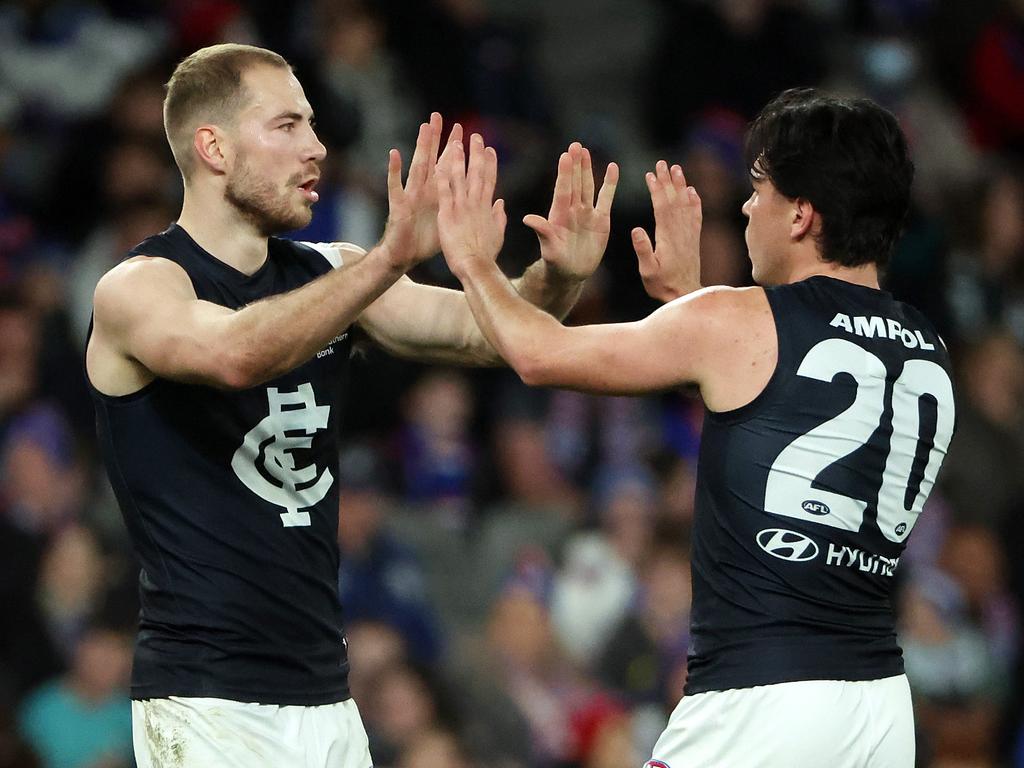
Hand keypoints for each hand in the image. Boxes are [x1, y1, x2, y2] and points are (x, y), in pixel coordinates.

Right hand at [380, 113, 461, 269]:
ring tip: (424, 127)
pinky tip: (394, 154)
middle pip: (431, 159)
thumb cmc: (426, 241)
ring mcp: (411, 195)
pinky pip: (396, 185)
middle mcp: (424, 190)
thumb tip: (482, 202)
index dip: (457, 150)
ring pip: (417, 166)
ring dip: (420, 147)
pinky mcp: (399, 205)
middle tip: (438, 116)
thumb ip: (462, 208)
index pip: (448, 167)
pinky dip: (394, 170)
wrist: (405, 256)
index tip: (467, 132)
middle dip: (436, 139)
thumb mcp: (449, 221)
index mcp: (438, 194)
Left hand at [436, 133, 507, 278]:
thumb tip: (501, 203)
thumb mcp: (498, 234)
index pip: (489, 180)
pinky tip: (438, 163)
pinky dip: (441, 177)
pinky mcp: (447, 214)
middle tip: (475, 137)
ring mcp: (461, 207)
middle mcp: (475, 203)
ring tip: (456, 142)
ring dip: (458, 159)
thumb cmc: (486, 255)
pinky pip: (443, 191)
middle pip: (476, 173)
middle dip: (476, 154)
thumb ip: (499, 217)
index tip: (490, 149)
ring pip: (459, 177)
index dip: (490, 163)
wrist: (476, 266)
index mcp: (487, 207)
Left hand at [526, 143, 617, 281]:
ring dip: (587, 169)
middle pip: (575, 183)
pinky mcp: (601, 219)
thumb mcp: (549, 248)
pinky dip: (610, 184)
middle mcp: (572, 209)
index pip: (563, 190)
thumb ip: (542, 231)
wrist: (571, 272)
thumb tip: (527, 219)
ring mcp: (587, 212)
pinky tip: (612, 168)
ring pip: (588, 186)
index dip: (564, 174)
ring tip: (585, 151)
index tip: (565, 156)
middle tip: (575, 145)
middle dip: (575, 165)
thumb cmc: (555, 261)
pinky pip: (606, 198)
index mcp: (559, 215)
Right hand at [633, 161, 702, 301]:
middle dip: (668, 180)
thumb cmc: (662, 284)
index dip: (657, 189)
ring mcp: (689, 234)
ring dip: (681, 185)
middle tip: (663, 163)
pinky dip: (695, 202)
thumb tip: (636, 230)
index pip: (662, 206)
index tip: (651, 174)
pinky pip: (696, 216)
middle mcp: (681, 231)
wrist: (685, 295)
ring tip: (677, 169)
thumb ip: (643, 250)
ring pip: (686, 204)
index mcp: (667, 236)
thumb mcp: (648, 270)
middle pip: (674, 199)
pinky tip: (693, 192)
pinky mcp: (694, 239)